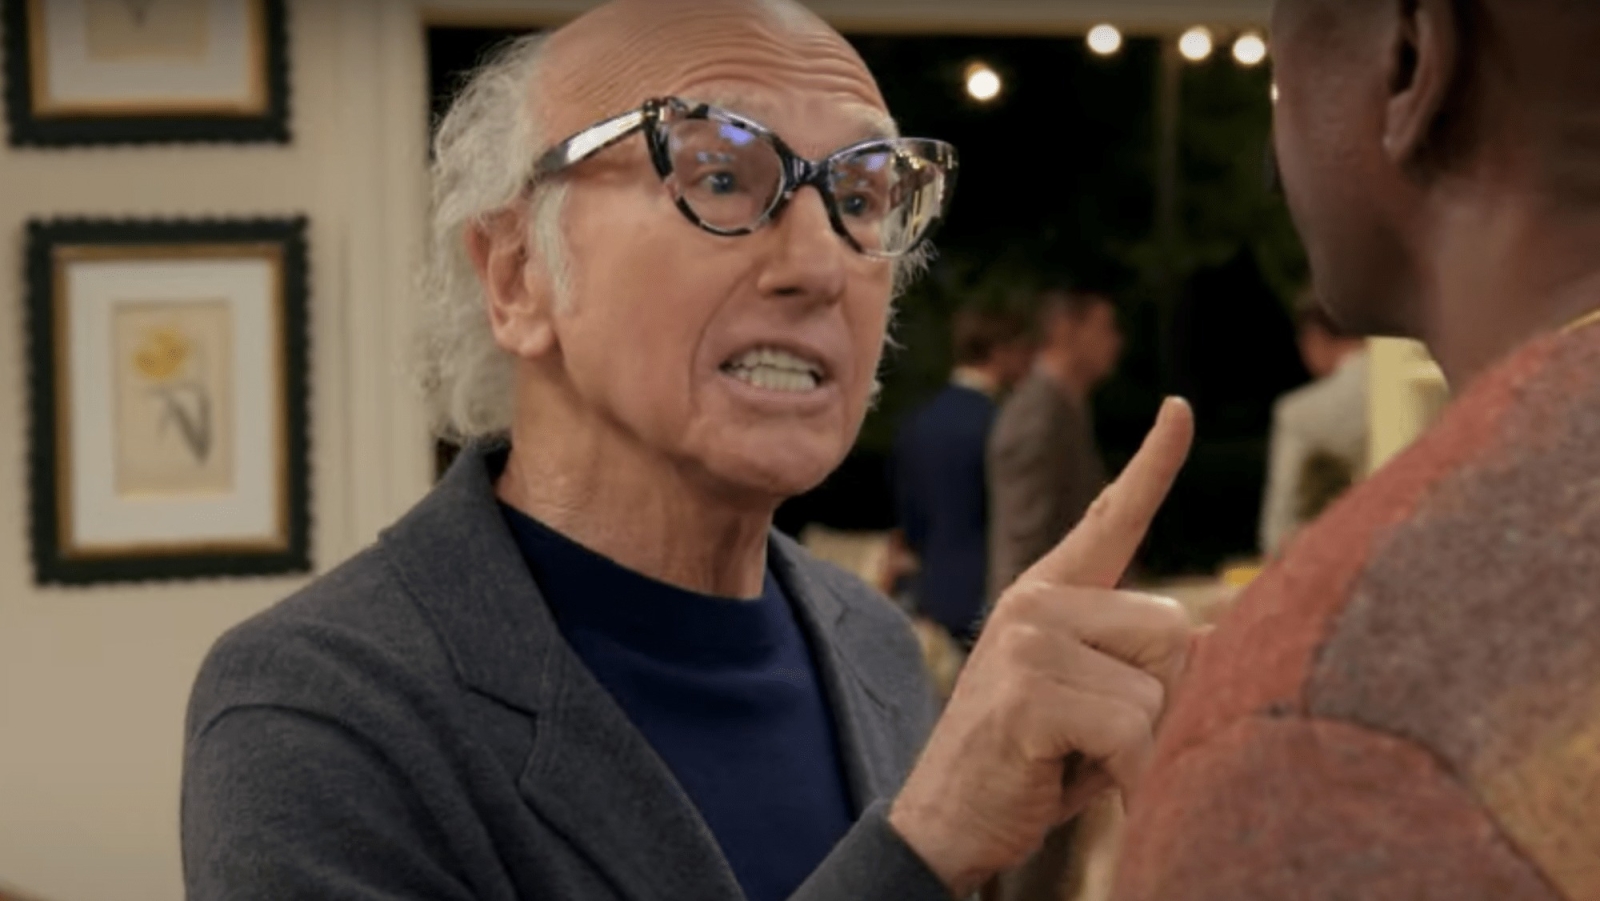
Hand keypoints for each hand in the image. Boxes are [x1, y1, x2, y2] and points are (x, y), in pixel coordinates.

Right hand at [888, 398, 1196, 897]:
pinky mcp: (1028, 692)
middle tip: (1094, 735)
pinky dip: (1123, 774)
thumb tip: (1215, 635)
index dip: (1153, 465)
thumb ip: (1137, 662)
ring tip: (1073, 757)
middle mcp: (1035, 602)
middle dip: (1159, 697)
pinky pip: (1131, 730)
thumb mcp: (1088, 704)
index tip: (1180, 408)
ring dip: (1136, 743)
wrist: (944, 822)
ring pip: (1157, 688)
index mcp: (1048, 594)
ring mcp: (1027, 641)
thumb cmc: (1029, 763)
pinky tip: (1070, 778)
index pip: (1111, 519)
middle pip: (1174, 626)